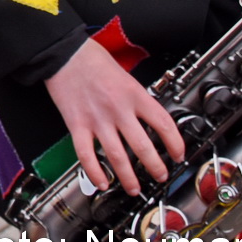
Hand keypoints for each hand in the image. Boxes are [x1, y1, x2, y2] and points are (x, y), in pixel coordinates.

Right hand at [43, 39, 184, 196]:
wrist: (64, 53)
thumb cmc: (92, 59)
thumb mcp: (125, 74)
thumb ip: (136, 97)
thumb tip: (148, 117)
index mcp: (133, 94)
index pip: (163, 124)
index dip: (175, 144)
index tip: (178, 154)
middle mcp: (118, 109)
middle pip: (143, 146)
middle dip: (155, 167)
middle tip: (160, 176)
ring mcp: (97, 119)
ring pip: (117, 156)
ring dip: (128, 177)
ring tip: (134, 188)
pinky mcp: (76, 124)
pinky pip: (86, 154)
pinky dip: (95, 172)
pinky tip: (102, 182)